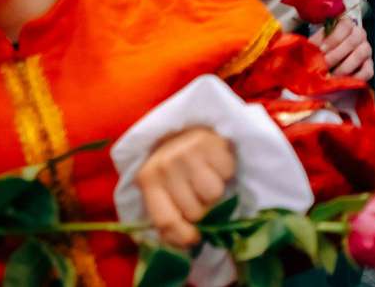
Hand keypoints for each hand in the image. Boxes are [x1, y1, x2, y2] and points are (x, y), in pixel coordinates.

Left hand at [136, 128, 235, 248]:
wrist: (185, 127)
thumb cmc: (173, 168)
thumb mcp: (161, 192)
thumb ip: (167, 218)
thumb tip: (183, 247)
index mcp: (147, 180)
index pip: (166, 220)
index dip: (183, 236)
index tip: (194, 239)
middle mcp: (165, 164)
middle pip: (194, 211)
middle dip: (201, 210)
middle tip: (199, 197)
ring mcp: (188, 151)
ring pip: (213, 194)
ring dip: (214, 192)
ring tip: (207, 179)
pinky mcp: (211, 141)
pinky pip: (227, 173)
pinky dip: (226, 172)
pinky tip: (215, 164)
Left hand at [311, 16, 373, 81]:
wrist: (328, 61)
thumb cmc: (320, 49)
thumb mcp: (316, 41)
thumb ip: (314, 42)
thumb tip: (308, 47)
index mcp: (346, 23)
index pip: (344, 26)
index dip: (333, 39)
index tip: (321, 50)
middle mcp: (358, 34)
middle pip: (353, 40)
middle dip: (336, 55)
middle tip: (324, 65)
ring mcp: (366, 49)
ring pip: (361, 53)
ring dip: (345, 66)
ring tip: (332, 75)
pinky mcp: (369, 65)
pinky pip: (367, 71)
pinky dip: (355, 77)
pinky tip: (343, 81)